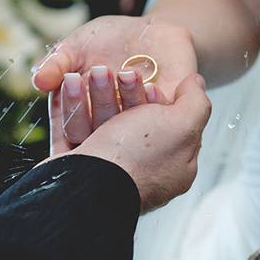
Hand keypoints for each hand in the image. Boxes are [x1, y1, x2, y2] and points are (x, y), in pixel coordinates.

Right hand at [33, 15, 197, 142]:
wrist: (148, 29)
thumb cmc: (106, 40)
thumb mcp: (77, 46)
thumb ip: (58, 62)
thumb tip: (38, 79)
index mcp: (89, 118)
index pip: (76, 124)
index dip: (73, 106)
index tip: (70, 80)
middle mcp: (117, 126)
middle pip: (106, 127)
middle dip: (101, 98)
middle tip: (97, 72)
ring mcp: (145, 120)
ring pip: (136, 120)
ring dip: (130, 98)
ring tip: (125, 73)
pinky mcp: (172, 109)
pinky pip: (166, 112)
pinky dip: (158, 100)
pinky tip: (150, 85)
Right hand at [53, 74, 211, 211]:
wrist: (83, 190)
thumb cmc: (138, 157)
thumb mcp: (183, 126)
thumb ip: (197, 103)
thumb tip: (197, 83)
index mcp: (169, 168)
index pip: (168, 125)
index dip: (158, 99)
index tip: (148, 83)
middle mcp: (137, 172)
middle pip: (129, 121)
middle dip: (118, 91)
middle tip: (107, 69)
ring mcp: (103, 173)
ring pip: (97, 124)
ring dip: (90, 94)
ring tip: (80, 73)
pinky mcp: (71, 170)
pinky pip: (68, 131)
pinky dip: (66, 107)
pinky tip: (62, 84)